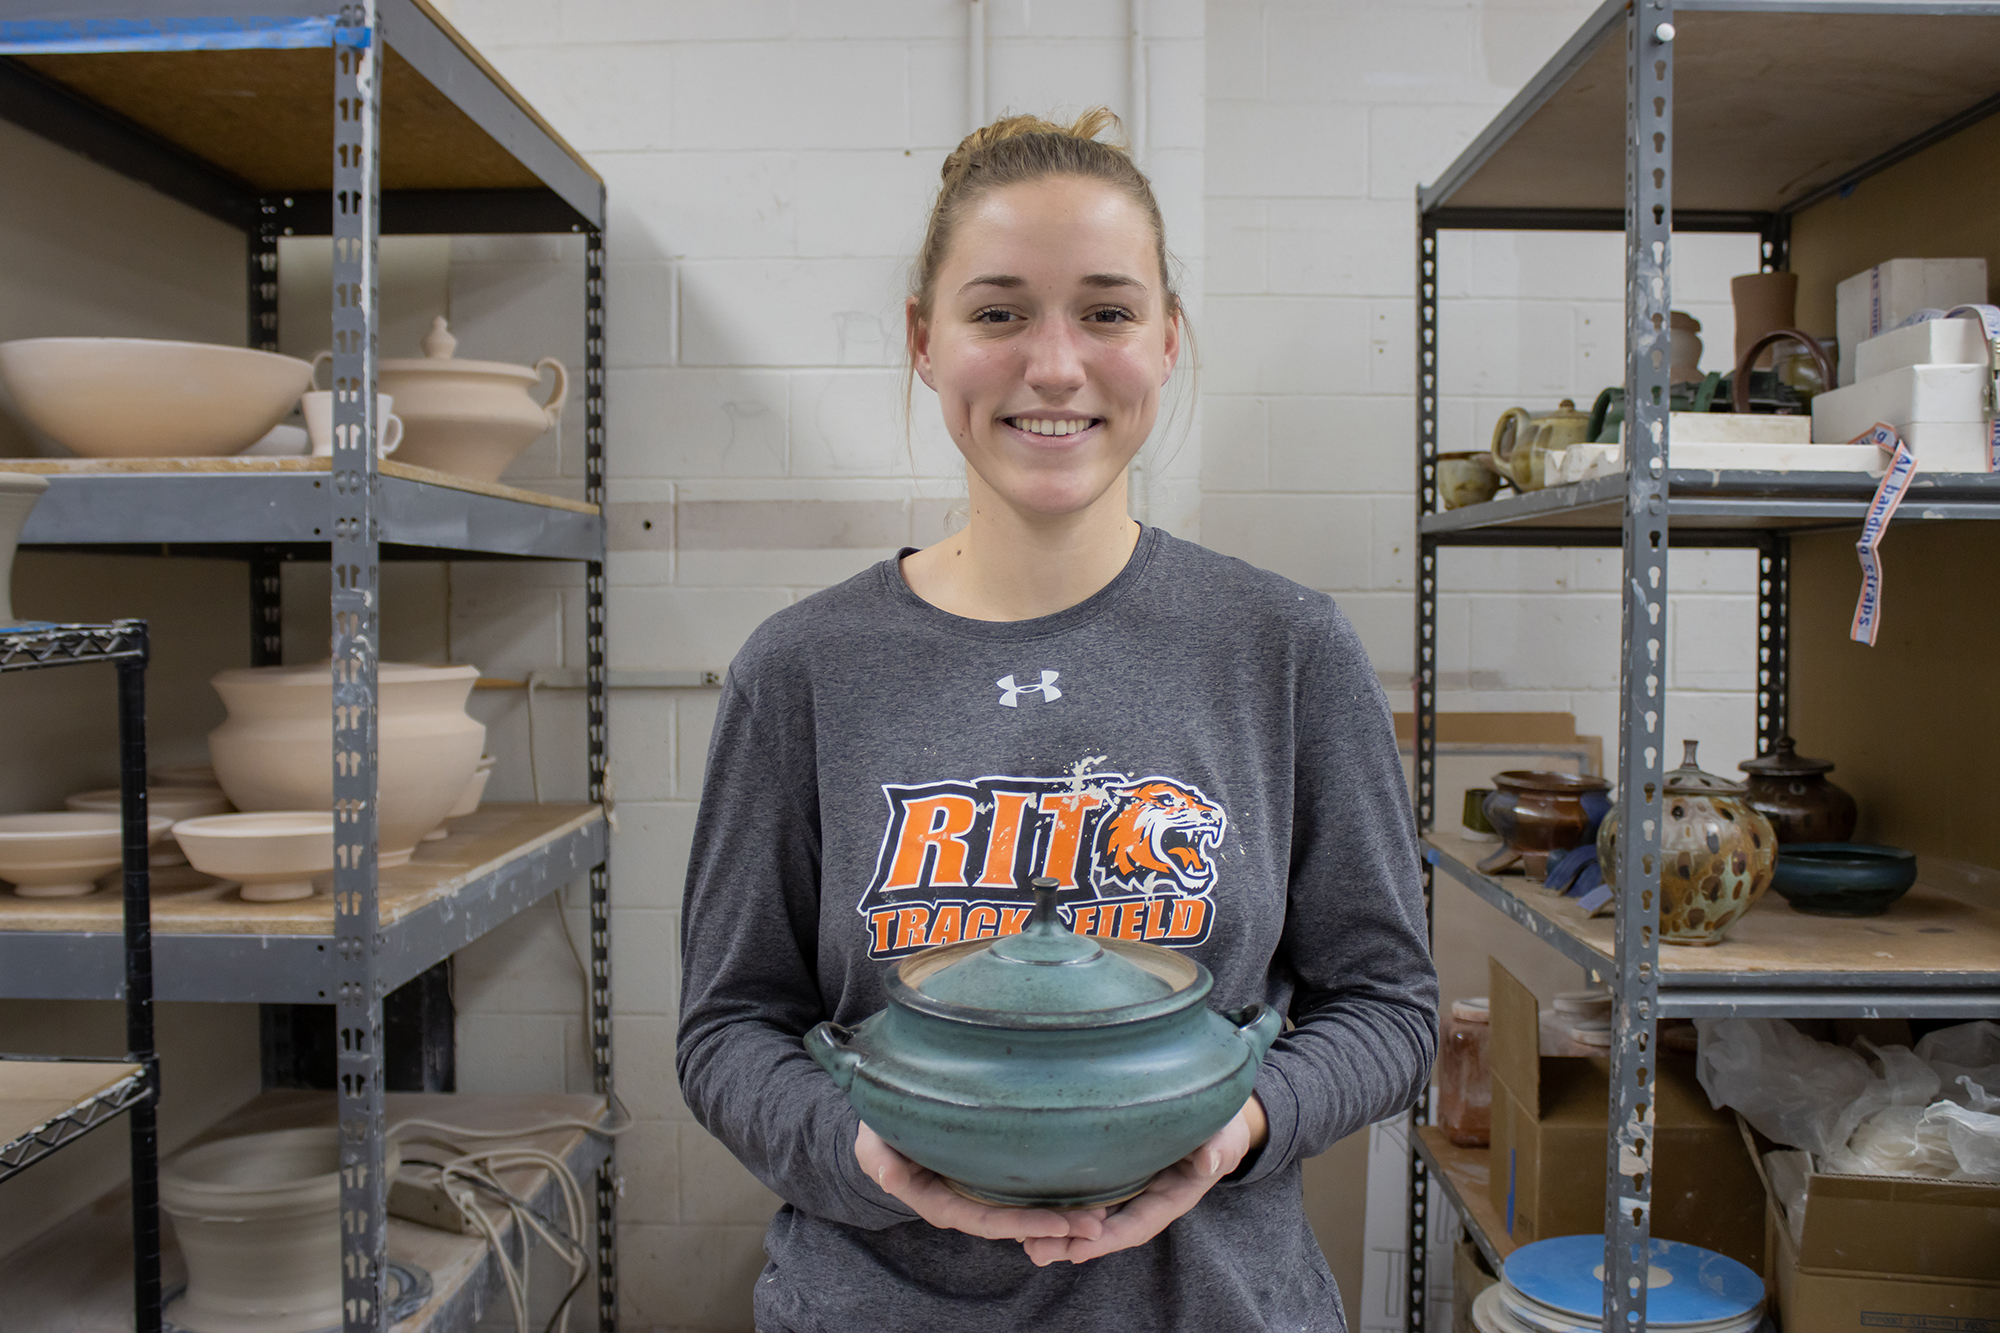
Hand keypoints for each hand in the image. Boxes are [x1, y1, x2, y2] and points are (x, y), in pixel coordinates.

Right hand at [855, 1121, 1107, 1243]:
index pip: (987, 1220)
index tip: (1060, 1225)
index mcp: (940, 1202)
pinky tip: (1086, 1192)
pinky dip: (1052, 1197)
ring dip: (1061, 1216)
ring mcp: (980, 1192)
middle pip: (1014, 1223)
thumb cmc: (878, 1134)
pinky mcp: (990, 1177)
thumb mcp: (873, 1144)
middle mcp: (965, 1204)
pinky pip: (1022, 1193)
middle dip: (1055, 1226)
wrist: (882, 1130)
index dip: (1023, 1223)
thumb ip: (881, 1160)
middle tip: (1098, 1226)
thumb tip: (890, 1177)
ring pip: (1023, 1211)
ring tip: (1103, 1214)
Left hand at [1020, 1093, 1268, 1267]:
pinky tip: (1031, 1208)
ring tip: (1024, 1241)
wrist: (1213, 1110)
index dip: (1109, 1239)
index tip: (1079, 1250)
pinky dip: (1061, 1202)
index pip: (1136, 1225)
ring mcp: (1127, 1184)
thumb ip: (1220, 1149)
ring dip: (1059, 1229)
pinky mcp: (1112, 1167)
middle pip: (1105, 1227)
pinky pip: (1086, 1190)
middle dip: (1071, 1243)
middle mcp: (1144, 1197)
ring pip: (1090, 1212)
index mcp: (1170, 1198)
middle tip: (1034, 1250)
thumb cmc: (1221, 1124)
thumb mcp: (1227, 1135)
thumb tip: (1210, 1162)